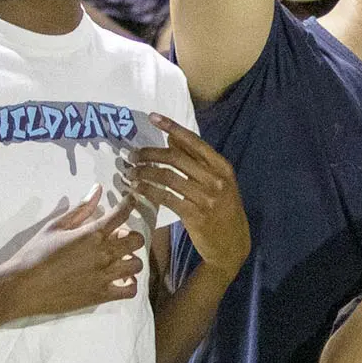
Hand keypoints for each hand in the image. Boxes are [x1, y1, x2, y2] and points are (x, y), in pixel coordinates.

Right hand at [0, 186, 143, 319]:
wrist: (22, 287)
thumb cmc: (35, 254)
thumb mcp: (55, 227)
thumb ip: (80, 209)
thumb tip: (98, 189)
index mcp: (92, 234)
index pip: (122, 213)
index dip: (130, 204)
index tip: (132, 200)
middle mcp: (104, 254)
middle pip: (136, 240)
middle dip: (131, 236)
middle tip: (118, 239)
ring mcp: (104, 276)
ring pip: (137, 265)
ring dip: (131, 260)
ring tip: (119, 260)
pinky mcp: (101, 295)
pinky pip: (130, 290)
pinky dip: (130, 284)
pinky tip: (121, 280)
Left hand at [122, 113, 248, 272]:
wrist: (232, 245)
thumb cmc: (223, 210)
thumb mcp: (217, 182)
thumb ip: (196, 160)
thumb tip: (172, 136)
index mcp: (223, 167)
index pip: (194, 142)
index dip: (172, 127)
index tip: (153, 117)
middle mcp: (216, 179)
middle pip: (176, 158)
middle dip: (149, 153)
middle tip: (131, 155)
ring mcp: (207, 197)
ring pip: (168, 177)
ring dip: (144, 172)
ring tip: (130, 172)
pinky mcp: (195, 215)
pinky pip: (166, 197)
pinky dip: (148, 191)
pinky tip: (136, 189)